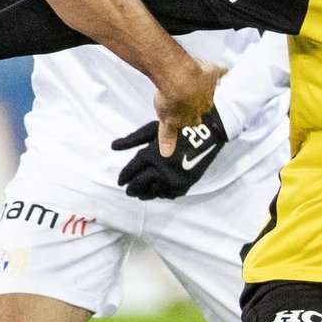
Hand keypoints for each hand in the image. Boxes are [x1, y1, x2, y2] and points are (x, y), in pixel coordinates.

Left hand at [112, 108, 228, 199]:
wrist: (208, 130)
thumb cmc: (178, 125)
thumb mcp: (153, 129)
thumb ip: (132, 139)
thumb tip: (113, 147)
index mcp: (152, 155)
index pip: (133, 170)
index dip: (125, 176)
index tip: (120, 181)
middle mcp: (162, 170)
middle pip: (141, 183)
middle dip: (133, 188)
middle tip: (128, 191)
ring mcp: (175, 178)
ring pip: (155, 192)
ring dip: (146, 194)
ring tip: (140, 195)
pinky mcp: (187, 182)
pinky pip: (171, 194)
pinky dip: (162, 194)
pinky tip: (157, 194)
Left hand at [150, 56, 224, 155]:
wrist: (178, 78)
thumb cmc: (171, 98)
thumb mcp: (166, 121)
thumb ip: (168, 136)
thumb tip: (167, 154)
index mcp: (193, 117)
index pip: (194, 121)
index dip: (190, 118)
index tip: (188, 117)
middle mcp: (204, 105)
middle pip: (204, 107)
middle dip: (200, 104)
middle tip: (193, 98)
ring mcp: (209, 88)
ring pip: (211, 91)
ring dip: (207, 89)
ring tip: (202, 84)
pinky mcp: (213, 73)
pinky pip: (221, 73)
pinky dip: (222, 73)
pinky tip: (224, 72)